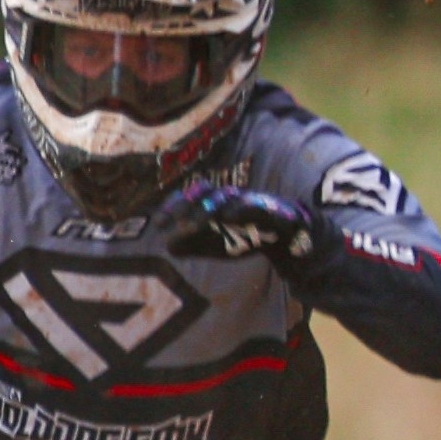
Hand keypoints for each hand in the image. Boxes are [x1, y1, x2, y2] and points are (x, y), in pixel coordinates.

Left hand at [172, 181, 314, 271]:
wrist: (282, 237)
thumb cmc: (245, 235)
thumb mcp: (216, 244)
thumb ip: (194, 245)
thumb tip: (168, 247)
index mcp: (212, 203)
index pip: (188, 198)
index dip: (173, 206)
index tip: (158, 222)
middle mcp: (227, 197)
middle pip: (202, 192)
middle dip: (186, 205)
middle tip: (172, 222)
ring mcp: (246, 200)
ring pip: (225, 198)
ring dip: (208, 209)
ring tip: (193, 225)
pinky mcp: (266, 208)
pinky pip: (252, 206)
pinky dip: (240, 210)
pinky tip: (229, 218)